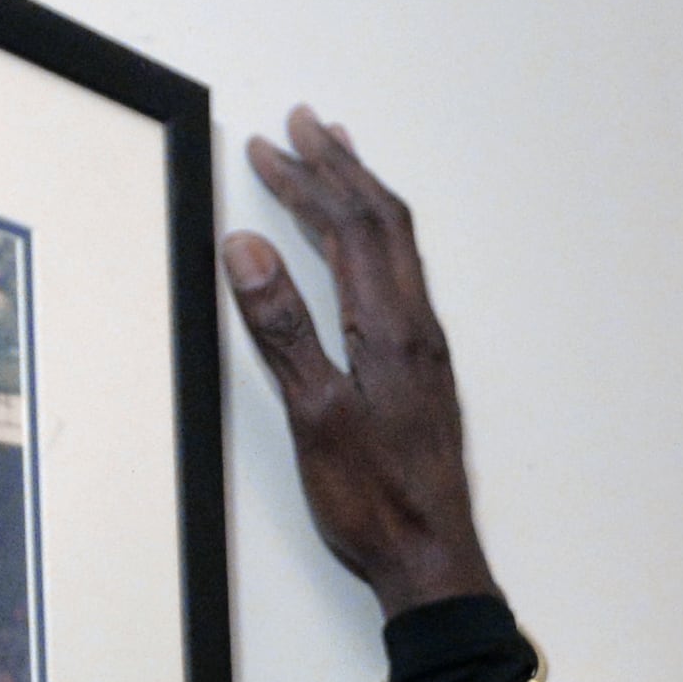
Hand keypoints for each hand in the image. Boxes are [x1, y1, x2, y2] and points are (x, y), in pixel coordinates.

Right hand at [223, 110, 495, 616]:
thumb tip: (249, 247)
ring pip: (398, 247)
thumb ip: (283, 330)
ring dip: (363, 195)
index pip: (352, 228)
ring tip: (337, 155)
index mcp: (391, 330)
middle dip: (340, 168)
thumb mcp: (313, 416)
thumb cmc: (373, 500)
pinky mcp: (424, 371)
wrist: (433, 559)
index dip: (311, 180)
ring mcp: (426, 348)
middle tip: (304, 123)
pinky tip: (363, 245)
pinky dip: (376, 238)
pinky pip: (402, 276)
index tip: (271, 145)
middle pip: (383, 223)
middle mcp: (418, 328)